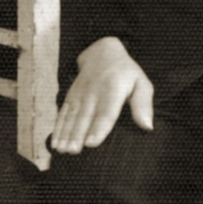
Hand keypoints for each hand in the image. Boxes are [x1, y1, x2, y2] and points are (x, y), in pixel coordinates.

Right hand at [51, 37, 153, 153]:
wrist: (102, 52)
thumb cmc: (126, 72)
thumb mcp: (141, 83)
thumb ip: (143, 104)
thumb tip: (147, 126)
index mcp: (112, 89)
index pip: (105, 112)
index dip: (98, 128)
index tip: (91, 143)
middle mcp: (93, 92)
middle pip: (85, 116)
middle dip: (77, 135)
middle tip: (72, 151)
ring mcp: (80, 94)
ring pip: (71, 116)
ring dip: (65, 133)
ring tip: (61, 150)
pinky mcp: (71, 96)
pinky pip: (63, 113)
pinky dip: (58, 127)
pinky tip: (55, 142)